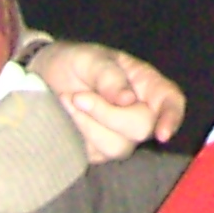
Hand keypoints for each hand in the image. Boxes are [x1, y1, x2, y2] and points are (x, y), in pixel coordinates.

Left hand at [30, 41, 185, 160]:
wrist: (41, 79)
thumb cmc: (72, 62)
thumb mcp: (90, 58)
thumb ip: (109, 76)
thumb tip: (128, 100)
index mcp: (145, 84)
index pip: (171, 101)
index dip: (172, 117)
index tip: (161, 134)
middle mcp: (139, 111)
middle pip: (143, 128)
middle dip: (107, 114)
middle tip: (78, 96)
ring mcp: (120, 134)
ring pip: (119, 146)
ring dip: (89, 124)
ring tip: (70, 102)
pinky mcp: (99, 151)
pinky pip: (97, 154)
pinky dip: (79, 134)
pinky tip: (67, 118)